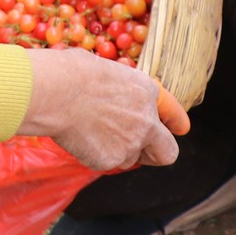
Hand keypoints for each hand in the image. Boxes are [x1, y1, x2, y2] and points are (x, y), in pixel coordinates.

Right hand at [20, 49, 177, 170]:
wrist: (55, 92)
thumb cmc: (71, 73)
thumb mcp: (106, 71)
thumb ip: (120, 90)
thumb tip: (112, 98)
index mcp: (146, 92)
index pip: (172, 112)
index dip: (175, 121)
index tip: (180, 128)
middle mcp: (146, 121)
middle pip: (167, 152)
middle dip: (156, 153)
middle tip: (141, 151)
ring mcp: (131, 144)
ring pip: (129, 158)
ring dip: (116, 151)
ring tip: (91, 131)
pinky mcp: (111, 160)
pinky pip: (105, 163)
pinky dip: (94, 155)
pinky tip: (80, 137)